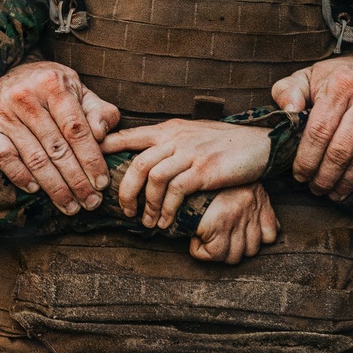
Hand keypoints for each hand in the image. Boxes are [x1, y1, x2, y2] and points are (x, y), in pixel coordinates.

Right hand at [0, 60, 118, 214]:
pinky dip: (20, 176)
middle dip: (76, 180)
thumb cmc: (52, 88)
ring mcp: (1, 111)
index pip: (76, 129)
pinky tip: (35, 190)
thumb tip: (102, 135)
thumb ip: (99, 112)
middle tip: (90, 202)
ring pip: (33, 157)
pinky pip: (4, 157)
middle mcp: (24, 95)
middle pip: (56, 147)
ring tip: (70, 205)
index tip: (102, 183)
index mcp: (52, 83)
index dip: (91, 159)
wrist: (10, 74)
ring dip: (54, 187)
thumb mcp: (79, 91)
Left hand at [101, 119, 270, 228]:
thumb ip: (172, 143)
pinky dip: (167, 209)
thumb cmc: (227, 143)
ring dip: (147, 205)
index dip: (108, 147)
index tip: (91, 161)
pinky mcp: (205, 170)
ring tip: (148, 222)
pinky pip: (176, 190)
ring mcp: (191, 153)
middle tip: (124, 210)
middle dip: (125, 191)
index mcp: (171, 129)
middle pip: (138, 163)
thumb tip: (151, 159)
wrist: (261, 143)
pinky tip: (167, 222)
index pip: (131, 134)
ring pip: (153, 177)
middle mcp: (177, 138)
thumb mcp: (194, 135)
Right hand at [190, 183, 278, 263]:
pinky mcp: (218, 223)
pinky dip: (200, 250)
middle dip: (233, 248)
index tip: (235, 234)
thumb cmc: (204, 179)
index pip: (270, 235)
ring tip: (204, 236)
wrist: (183, 169)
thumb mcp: (238, 185)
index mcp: (257, 196)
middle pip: (251, 250)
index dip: (254, 240)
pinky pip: (215, 253)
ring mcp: (237, 215)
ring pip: (234, 256)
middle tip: (214, 236)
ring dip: (216, 251)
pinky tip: (194, 236)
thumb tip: (269, 235)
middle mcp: (251, 206)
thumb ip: (256, 206)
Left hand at [272, 50, 352, 199]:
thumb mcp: (308, 76)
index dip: (307, 159)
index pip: (319, 131)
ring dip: (348, 181)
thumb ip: (288, 92)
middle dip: (325, 176)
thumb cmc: (338, 76)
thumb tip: (287, 114)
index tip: (299, 175)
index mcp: (340, 84)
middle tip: (317, 189)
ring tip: (335, 192)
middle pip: (341, 149)